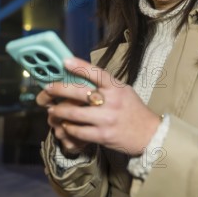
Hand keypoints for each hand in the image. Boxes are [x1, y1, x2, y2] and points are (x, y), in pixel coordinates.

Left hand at [35, 57, 161, 155]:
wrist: (149, 134)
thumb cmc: (133, 110)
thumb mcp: (123, 91)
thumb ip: (106, 85)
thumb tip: (82, 75)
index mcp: (117, 87)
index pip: (97, 73)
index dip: (80, 66)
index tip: (65, 61)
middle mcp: (111, 101)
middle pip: (79, 93)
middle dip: (59, 90)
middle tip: (48, 88)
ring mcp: (106, 119)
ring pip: (74, 113)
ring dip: (59, 111)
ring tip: (52, 110)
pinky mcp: (103, 135)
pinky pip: (79, 131)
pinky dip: (69, 128)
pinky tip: (65, 125)